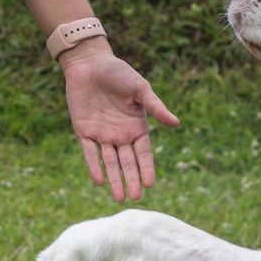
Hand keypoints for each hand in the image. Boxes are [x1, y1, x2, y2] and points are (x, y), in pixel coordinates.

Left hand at [61, 43, 179, 200]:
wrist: (90, 63)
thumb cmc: (118, 73)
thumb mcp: (140, 89)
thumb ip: (155, 107)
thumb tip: (176, 123)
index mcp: (136, 127)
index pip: (143, 153)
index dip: (146, 168)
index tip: (150, 184)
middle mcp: (120, 135)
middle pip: (127, 162)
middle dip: (131, 179)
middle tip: (134, 197)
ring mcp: (102, 135)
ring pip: (109, 162)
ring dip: (114, 179)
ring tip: (119, 197)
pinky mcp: (84, 131)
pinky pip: (89, 152)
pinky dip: (94, 165)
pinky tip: (98, 181)